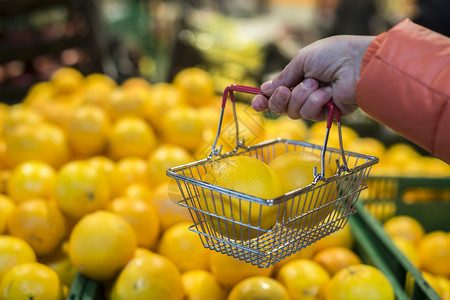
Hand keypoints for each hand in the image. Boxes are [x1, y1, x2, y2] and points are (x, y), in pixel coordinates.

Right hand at [252, 35, 374, 120]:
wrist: (358, 64)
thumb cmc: (333, 55)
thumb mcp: (302, 60)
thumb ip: (283, 77)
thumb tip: (264, 89)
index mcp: (298, 77)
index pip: (276, 92)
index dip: (264, 100)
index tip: (256, 103)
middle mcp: (304, 92)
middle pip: (280, 106)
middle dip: (279, 100)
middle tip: (287, 90)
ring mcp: (315, 104)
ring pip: (293, 112)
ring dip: (302, 96)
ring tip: (316, 84)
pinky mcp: (326, 113)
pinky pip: (309, 114)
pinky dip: (316, 102)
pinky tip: (327, 93)